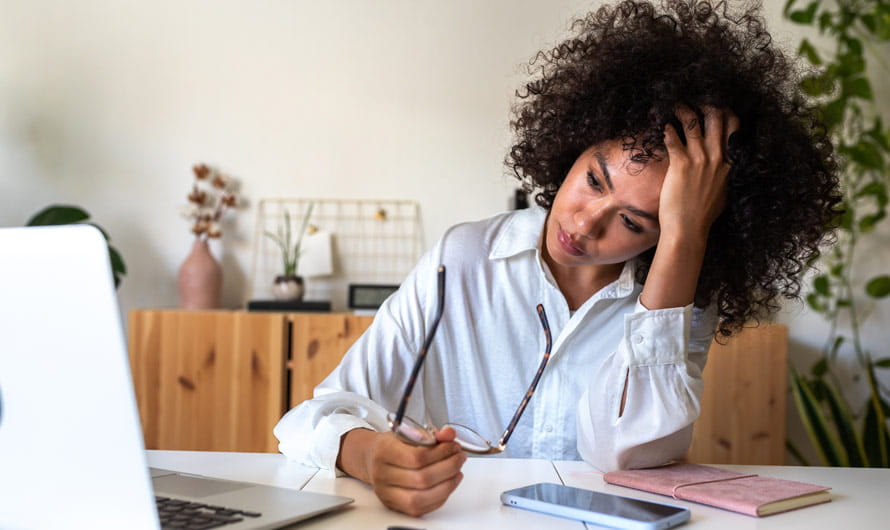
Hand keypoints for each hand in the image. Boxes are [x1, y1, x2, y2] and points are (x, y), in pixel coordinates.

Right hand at [339, 427, 466, 515]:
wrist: (373, 458)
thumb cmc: (393, 445)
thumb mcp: (410, 431)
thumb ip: (432, 433)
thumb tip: (449, 434)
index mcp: (384, 451)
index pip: (417, 457)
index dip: (441, 453)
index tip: (453, 446)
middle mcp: (382, 474)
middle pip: (422, 479)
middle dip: (449, 467)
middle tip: (459, 457)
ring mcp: (386, 493)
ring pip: (421, 498)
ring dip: (447, 485)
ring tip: (456, 471)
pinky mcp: (394, 506)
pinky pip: (421, 508)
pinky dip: (440, 497)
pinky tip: (447, 483)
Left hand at [659, 105, 739, 239]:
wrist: (689, 228)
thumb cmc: (704, 214)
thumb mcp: (724, 191)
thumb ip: (725, 174)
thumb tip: (724, 166)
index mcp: (730, 163)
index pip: (735, 128)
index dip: (727, 113)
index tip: (718, 105)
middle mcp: (718, 157)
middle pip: (716, 119)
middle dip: (707, 105)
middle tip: (697, 99)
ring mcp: (700, 160)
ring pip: (693, 124)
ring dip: (684, 112)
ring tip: (676, 106)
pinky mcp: (681, 164)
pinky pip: (674, 139)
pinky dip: (668, 130)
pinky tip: (664, 126)